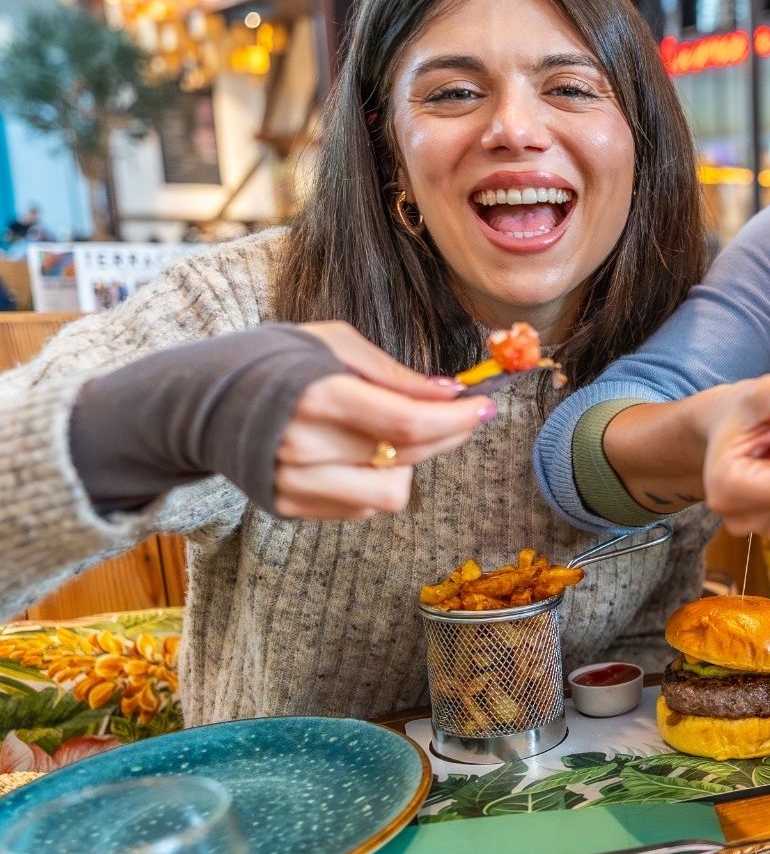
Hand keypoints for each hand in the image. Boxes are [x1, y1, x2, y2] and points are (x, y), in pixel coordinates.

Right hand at [274, 322, 494, 518]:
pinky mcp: (288, 507)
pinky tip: (359, 454)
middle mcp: (304, 445)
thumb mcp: (334, 344)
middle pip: (407, 457)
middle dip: (447, 435)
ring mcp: (293, 483)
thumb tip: (450, 393)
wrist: (201, 400)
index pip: (407, 421)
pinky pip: (362, 508)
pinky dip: (375, 482)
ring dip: (407, 466)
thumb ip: (394, 374)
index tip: (484, 407)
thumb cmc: (275, 361)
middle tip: (461, 415)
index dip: (456, 419)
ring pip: (390, 495)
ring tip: (392, 436)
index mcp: (317, 395)